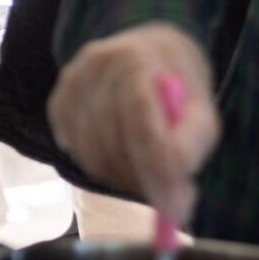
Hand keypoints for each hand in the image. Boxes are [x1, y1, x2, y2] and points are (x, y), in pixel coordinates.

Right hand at [49, 22, 219, 225]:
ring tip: (150, 172)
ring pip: (91, 153)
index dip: (155, 166)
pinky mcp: (55, 104)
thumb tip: (174, 204)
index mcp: (134, 58)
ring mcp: (68, 84)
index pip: (137, 118)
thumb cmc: (180, 88)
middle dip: (142, 179)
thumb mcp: (203, 112)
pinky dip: (103, 167)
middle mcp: (93, 66)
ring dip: (123, 177)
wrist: (146, 50)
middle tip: (170, 200)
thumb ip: (190, 149)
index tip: (173, 209)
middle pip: (111, 141)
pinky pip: (76, 153)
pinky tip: (125, 155)